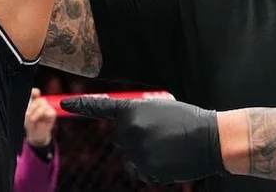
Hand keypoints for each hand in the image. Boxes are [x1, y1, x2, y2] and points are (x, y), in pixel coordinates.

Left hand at [24, 88, 57, 146]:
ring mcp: (47, 108)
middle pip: (40, 99)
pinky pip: (51, 112)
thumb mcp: (27, 117)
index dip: (35, 92)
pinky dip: (46, 115)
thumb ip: (29, 110)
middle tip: (28, 115)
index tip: (35, 93)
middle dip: (33, 107)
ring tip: (34, 119)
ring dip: (38, 112)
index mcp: (33, 101)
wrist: (36, 135)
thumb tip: (30, 107)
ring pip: (44, 105)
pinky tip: (43, 119)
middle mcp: (41, 103)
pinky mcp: (52, 114)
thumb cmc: (31, 125)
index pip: (35, 93)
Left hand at [61, 96, 225, 183]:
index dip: (80, 105)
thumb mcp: (158, 109)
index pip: (100, 107)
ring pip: (129, 158)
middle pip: (119, 140)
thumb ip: (136, 117)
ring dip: (142, 156)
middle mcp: (129, 128)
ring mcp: (136, 150)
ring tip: (167, 148)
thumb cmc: (188, 121)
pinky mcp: (146, 167)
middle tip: (159, 136)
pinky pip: (141, 172)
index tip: (63, 103)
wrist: (212, 138)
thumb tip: (124, 130)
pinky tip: (168, 160)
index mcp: (132, 109)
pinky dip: (151, 169)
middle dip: (134, 140)